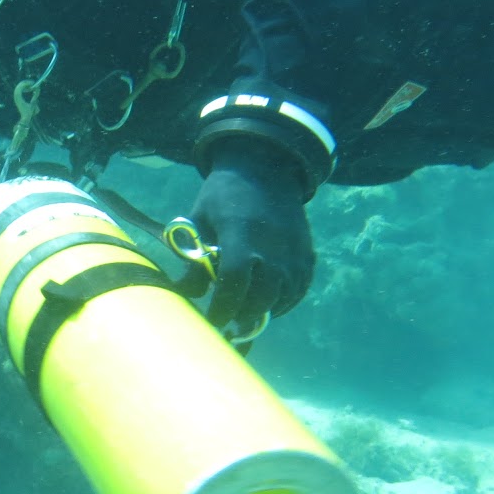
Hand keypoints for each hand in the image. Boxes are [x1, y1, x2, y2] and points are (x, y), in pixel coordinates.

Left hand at [188, 141, 313, 334]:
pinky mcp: (307, 257)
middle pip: (260, 299)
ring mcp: (294, 254)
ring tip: (242, 313)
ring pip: (280, 300)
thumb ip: (193, 258)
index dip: (222, 308)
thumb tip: (186, 294)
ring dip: (261, 312)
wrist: (266, 170)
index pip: (234, 282)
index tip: (212, 321)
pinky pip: (297, 291)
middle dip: (241, 316)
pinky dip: (281, 303)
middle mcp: (273, 248)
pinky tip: (265, 302)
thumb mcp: (199, 219)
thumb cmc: (224, 196)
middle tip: (226, 323)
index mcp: (241, 236)